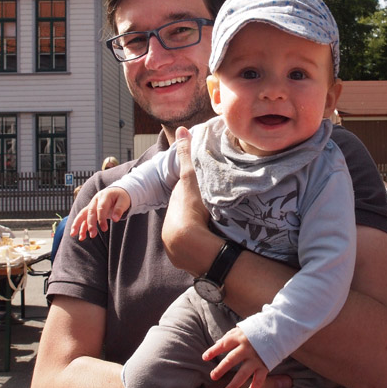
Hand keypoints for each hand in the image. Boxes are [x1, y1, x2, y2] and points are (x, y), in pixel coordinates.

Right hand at [69, 187, 130, 240]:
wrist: (117, 192)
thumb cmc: (121, 197)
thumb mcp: (124, 201)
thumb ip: (119, 210)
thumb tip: (115, 220)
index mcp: (104, 196)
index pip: (101, 208)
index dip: (102, 219)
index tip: (105, 229)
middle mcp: (95, 200)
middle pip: (91, 212)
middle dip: (90, 224)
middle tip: (93, 235)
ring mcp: (92, 205)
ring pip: (82, 214)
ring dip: (77, 224)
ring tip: (74, 234)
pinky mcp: (90, 210)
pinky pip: (84, 218)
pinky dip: (81, 227)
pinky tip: (81, 237)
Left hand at [161, 127, 213, 275]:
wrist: (190, 244)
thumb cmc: (190, 208)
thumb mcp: (190, 178)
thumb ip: (186, 154)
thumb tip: (181, 129)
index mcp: (174, 205)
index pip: (184, 196)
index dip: (193, 191)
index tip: (204, 190)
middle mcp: (171, 224)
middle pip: (186, 214)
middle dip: (195, 212)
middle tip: (212, 209)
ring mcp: (176, 244)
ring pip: (189, 234)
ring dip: (199, 231)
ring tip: (215, 229)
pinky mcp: (184, 259)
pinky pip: (193, 251)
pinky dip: (201, 247)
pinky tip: (212, 245)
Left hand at [204, 327, 267, 387]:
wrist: (278, 329)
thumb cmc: (256, 329)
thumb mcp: (242, 329)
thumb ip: (230, 336)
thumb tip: (217, 343)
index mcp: (240, 337)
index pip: (223, 345)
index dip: (213, 351)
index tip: (205, 358)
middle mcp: (247, 348)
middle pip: (231, 360)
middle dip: (221, 369)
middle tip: (213, 376)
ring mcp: (256, 358)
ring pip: (243, 373)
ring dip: (234, 384)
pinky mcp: (265, 365)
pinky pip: (258, 380)